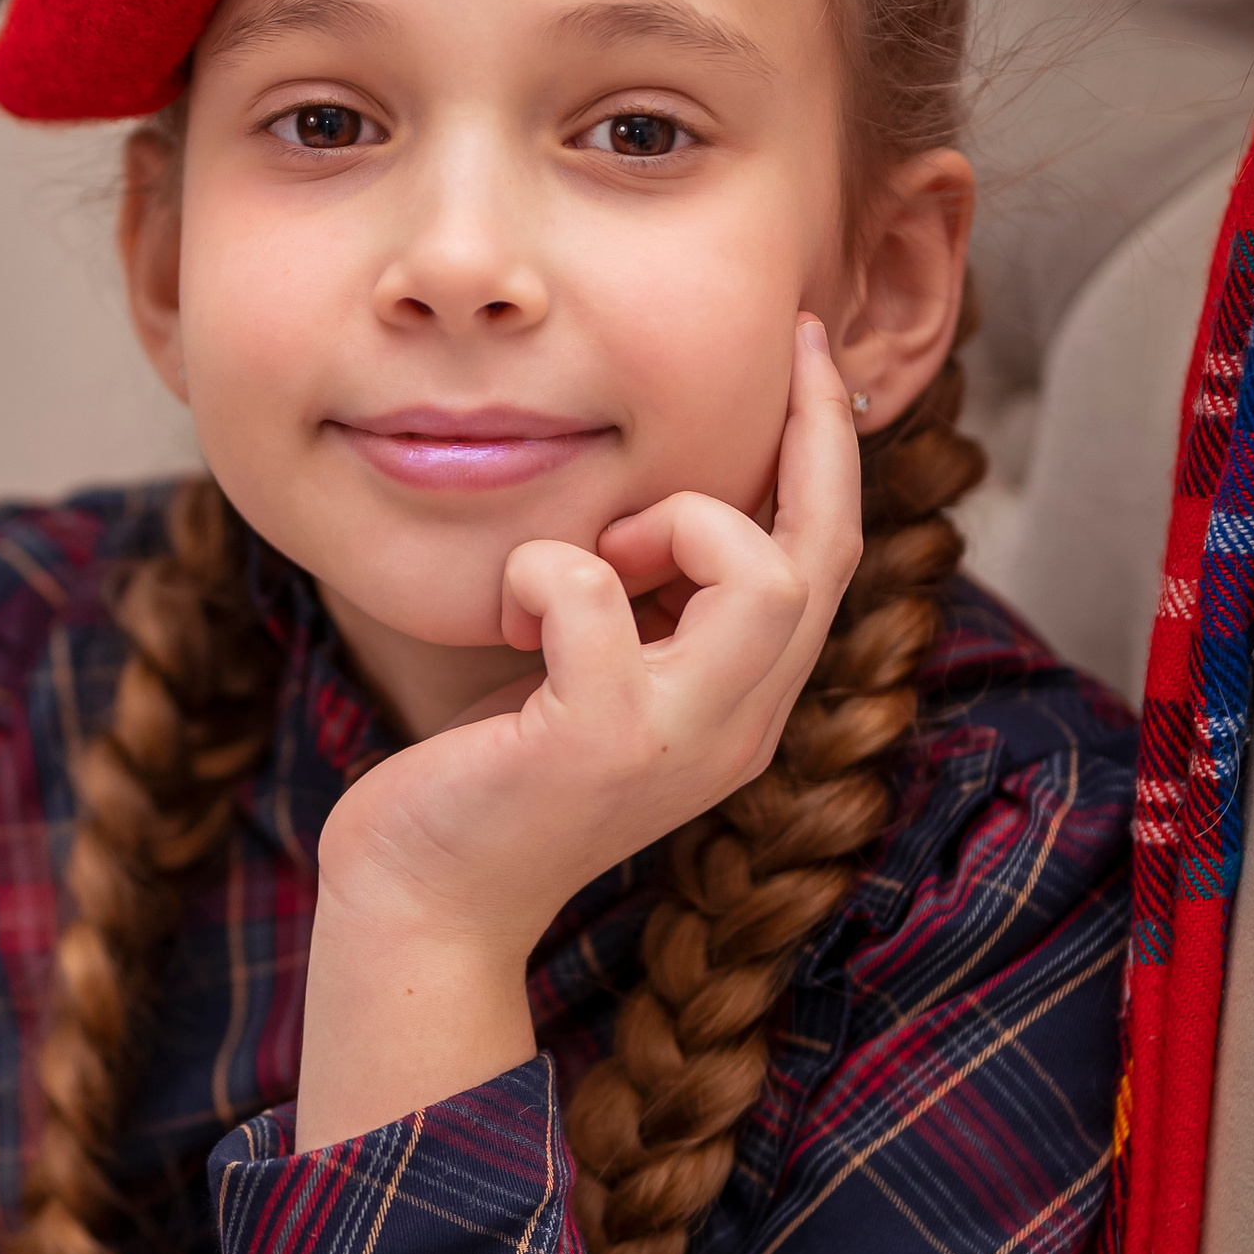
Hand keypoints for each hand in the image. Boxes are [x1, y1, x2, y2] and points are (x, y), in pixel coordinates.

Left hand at [296, 318, 860, 1149]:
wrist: (422, 905)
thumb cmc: (488, 780)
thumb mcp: (592, 677)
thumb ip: (642, 609)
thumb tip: (652, 505)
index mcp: (741, 703)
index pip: (824, 559)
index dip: (831, 450)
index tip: (813, 351)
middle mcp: (736, 724)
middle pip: (823, 553)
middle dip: (814, 435)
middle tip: (792, 348)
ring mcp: (677, 738)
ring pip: (759, 574)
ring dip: (674, 524)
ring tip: (594, 556)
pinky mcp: (598, 742)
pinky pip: (592, 593)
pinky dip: (545, 573)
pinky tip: (510, 614)